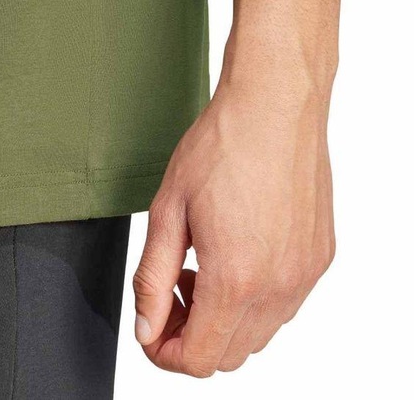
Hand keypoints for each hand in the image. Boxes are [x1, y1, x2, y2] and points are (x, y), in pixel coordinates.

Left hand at [133, 72, 335, 375]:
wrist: (274, 107)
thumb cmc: (221, 147)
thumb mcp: (168, 211)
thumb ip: (153, 277)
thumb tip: (147, 326)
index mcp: (235, 277)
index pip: (198, 358)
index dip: (164, 352)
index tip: (152, 326)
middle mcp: (278, 285)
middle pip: (228, 355)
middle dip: (191, 337)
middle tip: (172, 290)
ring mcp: (304, 274)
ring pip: (258, 334)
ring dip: (223, 319)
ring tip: (201, 268)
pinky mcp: (319, 257)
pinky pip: (284, 304)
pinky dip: (254, 299)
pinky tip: (236, 254)